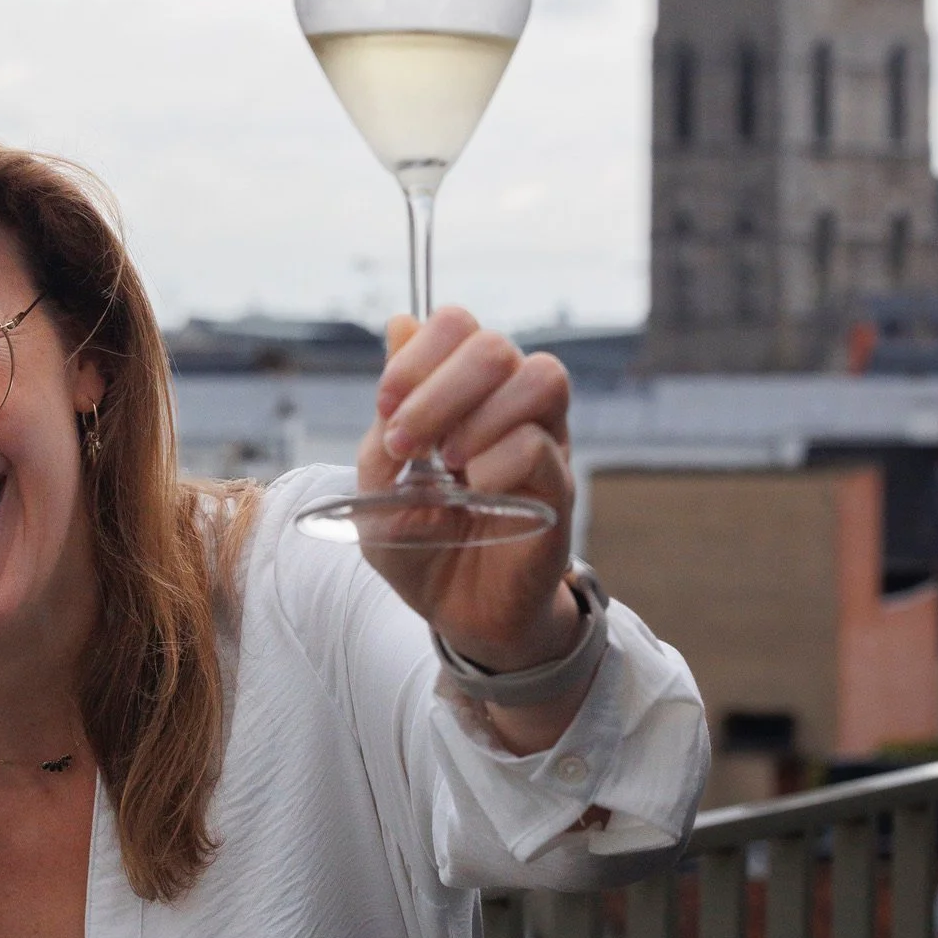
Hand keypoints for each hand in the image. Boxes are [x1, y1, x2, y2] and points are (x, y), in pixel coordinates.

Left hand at [357, 309, 579, 679]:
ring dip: (478, 415)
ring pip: (539, 378)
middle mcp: (511, 407)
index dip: (418, 353)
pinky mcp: (558, 489)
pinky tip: (474, 493)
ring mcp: (543, 444)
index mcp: (465, 394)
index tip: (385, 405)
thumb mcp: (379, 484)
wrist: (456, 614)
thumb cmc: (421, 546)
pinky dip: (496, 462)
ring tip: (446, 464)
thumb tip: (399, 323)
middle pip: (495, 346)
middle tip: (406, 444)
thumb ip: (388, 412)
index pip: (458, 325)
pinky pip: (541, 446)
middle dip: (438, 388)